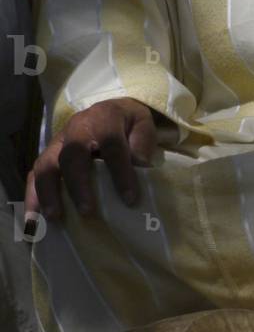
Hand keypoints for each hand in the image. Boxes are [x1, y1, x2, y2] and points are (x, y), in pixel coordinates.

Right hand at [25, 97, 156, 221]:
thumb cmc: (130, 126)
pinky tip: (34, 219)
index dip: (120, 172)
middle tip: (87, 211)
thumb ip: (142, 145)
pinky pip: (35, 175)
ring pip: (46, 165)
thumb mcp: (143, 127)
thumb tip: (141, 168)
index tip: (130, 199)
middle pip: (71, 155)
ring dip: (48, 193)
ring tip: (55, 218)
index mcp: (104, 120)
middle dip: (77, 185)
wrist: (111, 111)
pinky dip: (32, 197)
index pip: (112, 145)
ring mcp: (59, 143)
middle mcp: (77, 130)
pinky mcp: (49, 156)